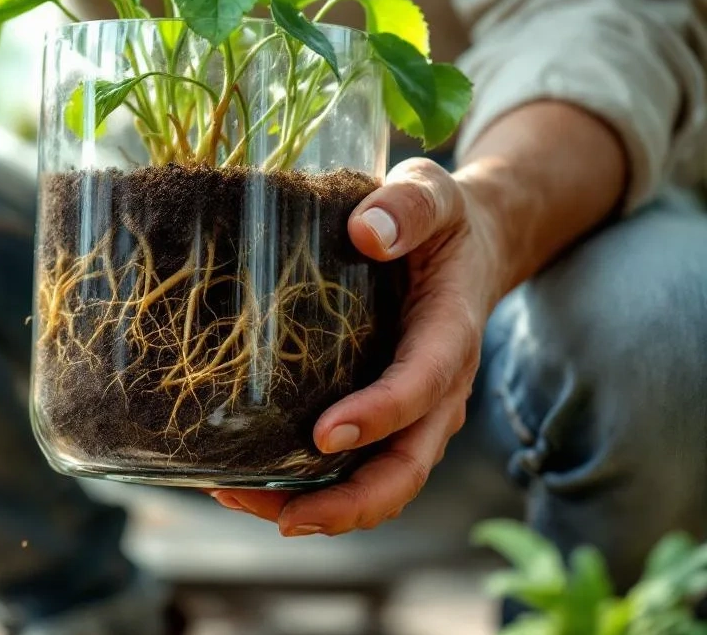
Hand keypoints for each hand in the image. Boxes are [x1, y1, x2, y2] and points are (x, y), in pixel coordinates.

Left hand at [211, 157, 506, 535]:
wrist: (469, 243)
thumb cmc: (443, 220)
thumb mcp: (434, 192)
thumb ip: (408, 205)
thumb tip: (366, 231)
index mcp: (450, 334)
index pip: (421, 387)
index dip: (379, 416)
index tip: (325, 432)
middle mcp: (438, 388)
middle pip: (406, 466)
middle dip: (350, 502)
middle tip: (285, 518)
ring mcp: (415, 411)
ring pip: (380, 480)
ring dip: (320, 506)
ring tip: (242, 502)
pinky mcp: (388, 416)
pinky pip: (358, 465)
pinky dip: (309, 484)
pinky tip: (248, 483)